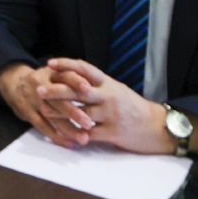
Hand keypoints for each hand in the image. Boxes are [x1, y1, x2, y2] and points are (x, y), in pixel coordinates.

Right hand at [0, 63, 95, 147]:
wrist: (14, 82)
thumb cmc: (43, 80)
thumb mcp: (54, 72)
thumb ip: (71, 77)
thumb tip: (94, 87)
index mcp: (51, 73)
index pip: (65, 75)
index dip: (76, 81)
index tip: (89, 90)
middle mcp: (41, 85)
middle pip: (58, 99)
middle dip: (74, 112)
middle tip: (89, 124)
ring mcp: (33, 100)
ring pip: (51, 116)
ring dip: (68, 129)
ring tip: (83, 139)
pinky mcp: (27, 112)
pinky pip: (42, 126)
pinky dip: (56, 136)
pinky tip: (70, 143)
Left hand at [42, 58, 172, 153]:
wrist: (158, 126)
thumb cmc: (134, 107)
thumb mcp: (117, 90)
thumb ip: (98, 85)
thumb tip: (74, 76)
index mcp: (109, 83)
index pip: (85, 69)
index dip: (66, 64)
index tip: (49, 64)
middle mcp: (109, 96)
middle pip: (79, 90)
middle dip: (57, 90)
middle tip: (39, 89)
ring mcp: (111, 115)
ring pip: (81, 113)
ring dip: (61, 113)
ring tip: (44, 112)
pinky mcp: (114, 133)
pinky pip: (90, 134)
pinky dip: (76, 134)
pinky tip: (63, 135)